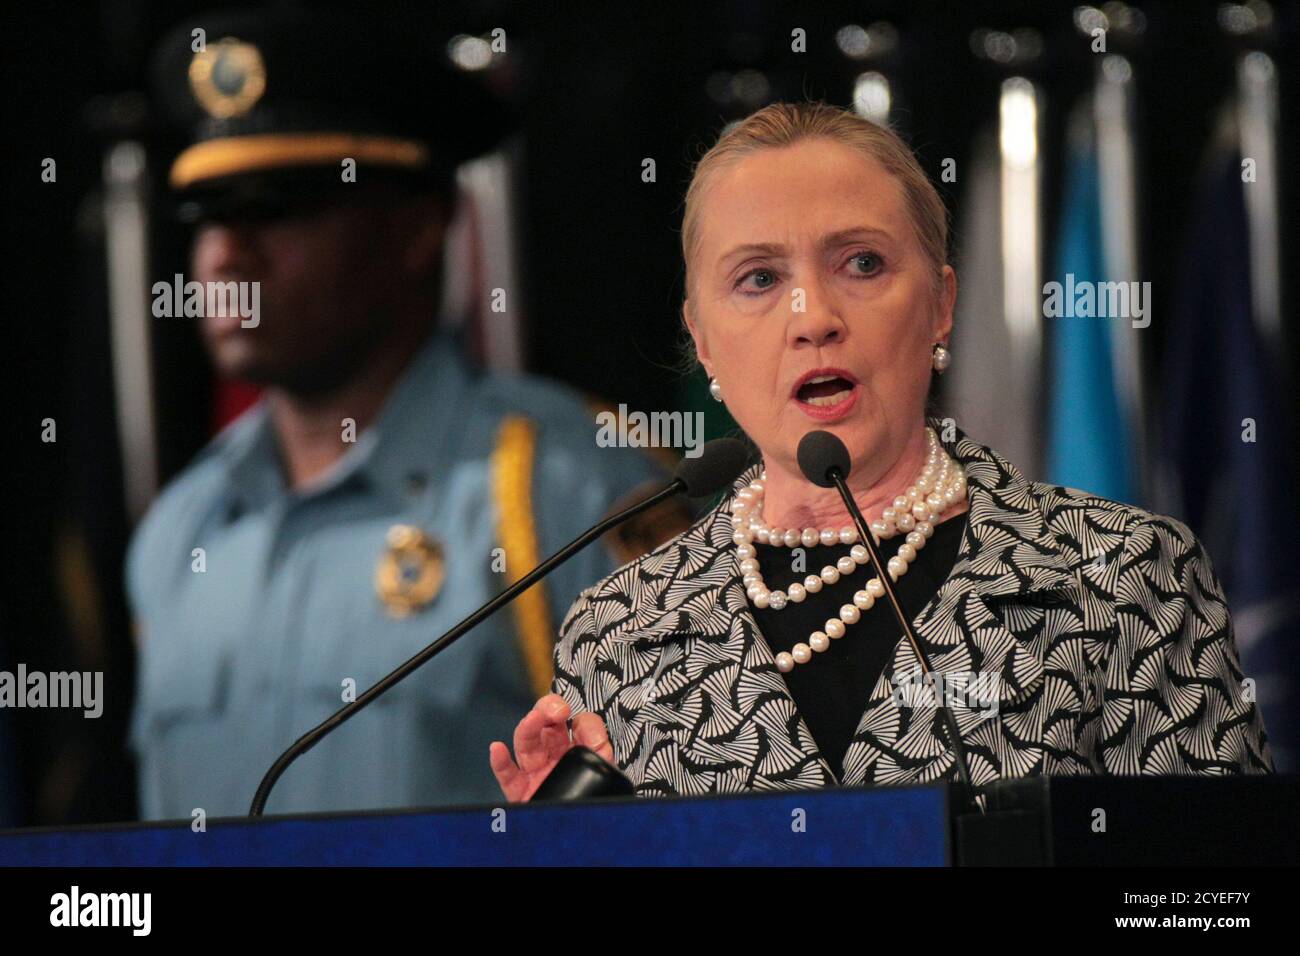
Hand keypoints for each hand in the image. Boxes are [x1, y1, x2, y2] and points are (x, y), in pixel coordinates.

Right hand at [489, 693, 613, 802]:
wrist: (581, 839)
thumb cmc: (590, 803)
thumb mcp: (604, 772)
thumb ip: (600, 752)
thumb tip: (596, 741)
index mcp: (576, 749)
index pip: (577, 724)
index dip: (584, 722)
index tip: (587, 729)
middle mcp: (553, 756)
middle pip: (545, 726)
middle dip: (549, 710)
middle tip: (558, 709)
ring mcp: (534, 773)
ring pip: (525, 743)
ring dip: (528, 727)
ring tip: (533, 719)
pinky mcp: (520, 792)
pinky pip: (507, 775)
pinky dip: (500, 762)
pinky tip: (497, 749)